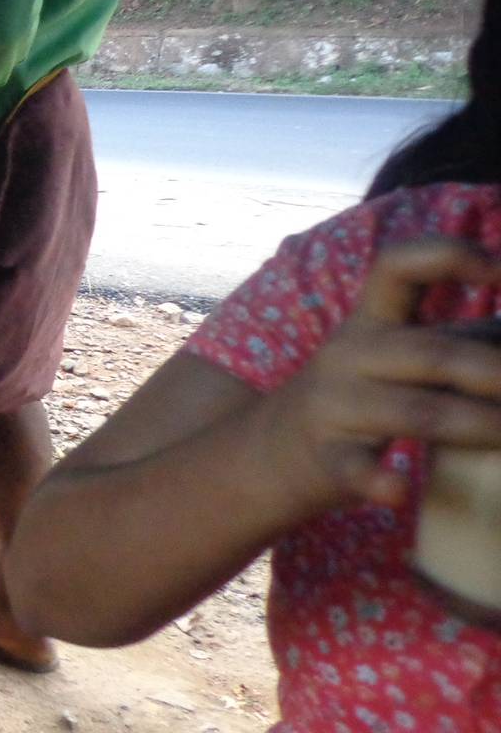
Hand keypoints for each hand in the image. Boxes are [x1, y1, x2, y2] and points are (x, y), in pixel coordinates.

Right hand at [256, 239, 500, 512]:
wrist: (268, 450)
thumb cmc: (363, 394)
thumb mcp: (397, 353)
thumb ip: (463, 339)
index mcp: (371, 319)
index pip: (398, 266)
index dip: (448, 257)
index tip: (500, 270)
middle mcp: (351, 354)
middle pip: (430, 352)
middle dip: (494, 371)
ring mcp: (336, 407)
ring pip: (415, 412)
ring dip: (477, 425)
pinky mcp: (328, 458)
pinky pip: (354, 467)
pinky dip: (377, 479)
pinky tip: (398, 490)